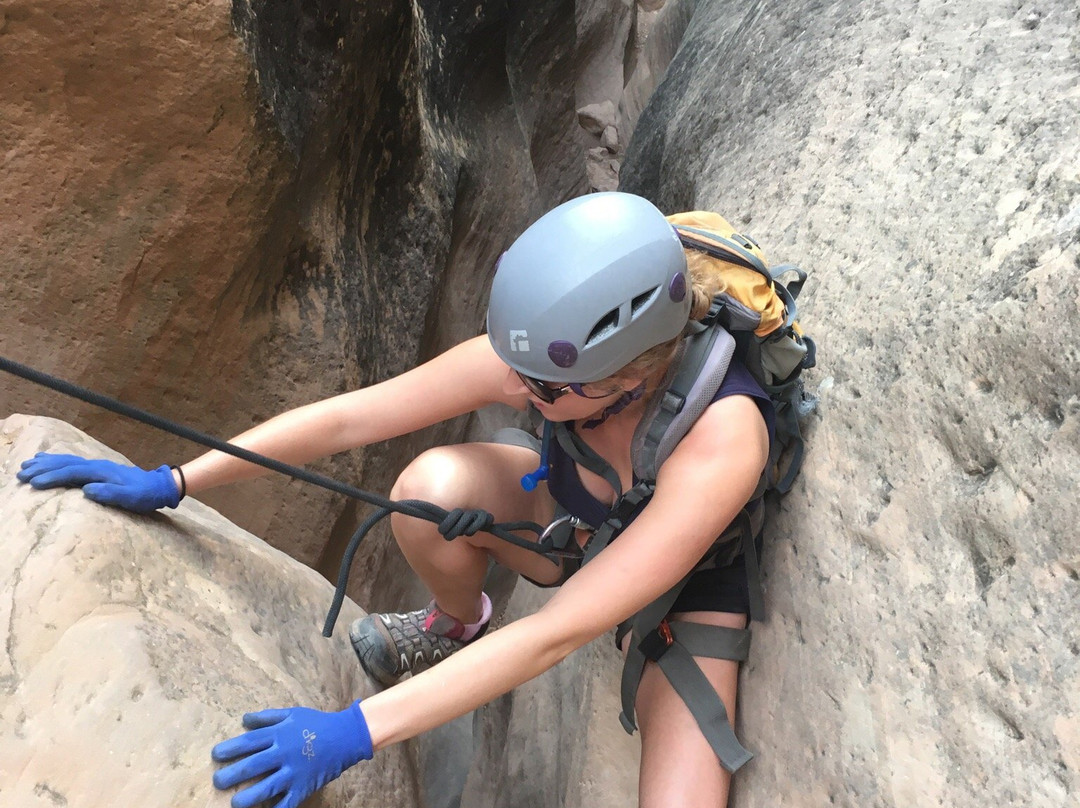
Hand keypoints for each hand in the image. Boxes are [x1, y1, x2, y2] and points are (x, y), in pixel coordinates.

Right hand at [16, 453, 181, 512]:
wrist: (159, 486)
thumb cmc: (145, 495)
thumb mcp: (131, 498)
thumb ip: (110, 494)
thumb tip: (87, 490)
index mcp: (101, 472)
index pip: (71, 473)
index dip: (51, 477)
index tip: (32, 483)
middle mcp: (97, 466)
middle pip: (64, 464)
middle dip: (42, 468)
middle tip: (20, 473)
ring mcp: (97, 466)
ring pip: (67, 461)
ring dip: (47, 463)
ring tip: (27, 464)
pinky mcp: (98, 470)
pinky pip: (72, 463)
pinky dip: (58, 461)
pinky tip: (49, 461)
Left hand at [211, 701, 372, 807]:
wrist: (346, 736)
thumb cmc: (317, 723)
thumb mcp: (293, 714)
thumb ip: (268, 717)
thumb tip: (244, 719)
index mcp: (280, 734)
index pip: (250, 742)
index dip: (231, 748)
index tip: (216, 755)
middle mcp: (284, 753)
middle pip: (254, 765)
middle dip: (233, 774)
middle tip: (218, 781)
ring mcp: (294, 771)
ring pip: (267, 786)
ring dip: (249, 796)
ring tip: (235, 802)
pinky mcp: (304, 786)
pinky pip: (287, 802)